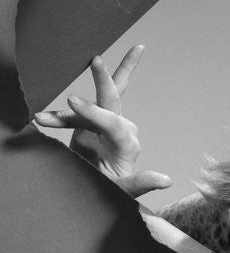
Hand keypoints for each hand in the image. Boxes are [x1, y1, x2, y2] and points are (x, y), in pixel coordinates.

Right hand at [33, 45, 172, 197]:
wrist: (99, 193)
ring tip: (40, 118)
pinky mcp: (91, 124)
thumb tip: (167, 180)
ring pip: (88, 105)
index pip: (113, 122)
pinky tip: (40, 118)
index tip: (70, 102)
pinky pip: (77, 113)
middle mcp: (120, 129)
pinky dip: (58, 117)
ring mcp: (105, 124)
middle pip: (113, 99)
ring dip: (64, 114)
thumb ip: (140, 184)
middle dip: (105, 78)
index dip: (93, 112)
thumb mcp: (124, 193)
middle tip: (96, 59)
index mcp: (128, 144)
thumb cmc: (112, 193)